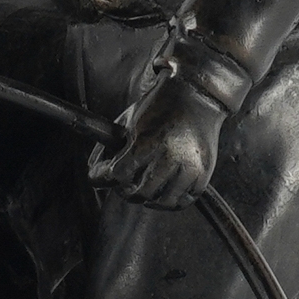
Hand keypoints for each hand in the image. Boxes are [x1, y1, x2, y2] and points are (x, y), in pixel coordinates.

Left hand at [91, 72, 225, 209]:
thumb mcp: (129, 120)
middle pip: (139, 193)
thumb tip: (94, 171)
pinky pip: (184, 200)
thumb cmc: (159, 107)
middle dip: (125, 191)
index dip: (103, 177)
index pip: (118, 174)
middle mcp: (170, 157)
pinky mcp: (204, 173)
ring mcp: (189, 167)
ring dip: (148, 199)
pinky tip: (162, 193)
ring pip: (162, 202)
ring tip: (143, 191)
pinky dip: (171, 201)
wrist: (196, 96)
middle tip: (123, 185)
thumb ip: (111, 146)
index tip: (100, 176)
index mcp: (148, 142)